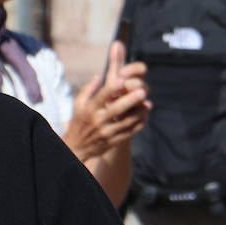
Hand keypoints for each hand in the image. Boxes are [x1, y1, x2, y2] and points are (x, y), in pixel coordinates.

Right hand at [62, 41, 149, 159]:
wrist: (77, 148)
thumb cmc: (79, 121)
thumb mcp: (78, 104)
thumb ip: (88, 89)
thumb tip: (99, 76)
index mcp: (90, 109)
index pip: (102, 96)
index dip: (112, 88)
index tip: (123, 80)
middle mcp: (98, 120)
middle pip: (117, 109)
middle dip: (131, 100)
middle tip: (143, 91)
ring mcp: (107, 132)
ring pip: (126, 122)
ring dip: (139, 113)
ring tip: (148, 104)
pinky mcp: (113, 141)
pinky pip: (128, 132)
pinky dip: (138, 125)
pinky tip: (144, 117)